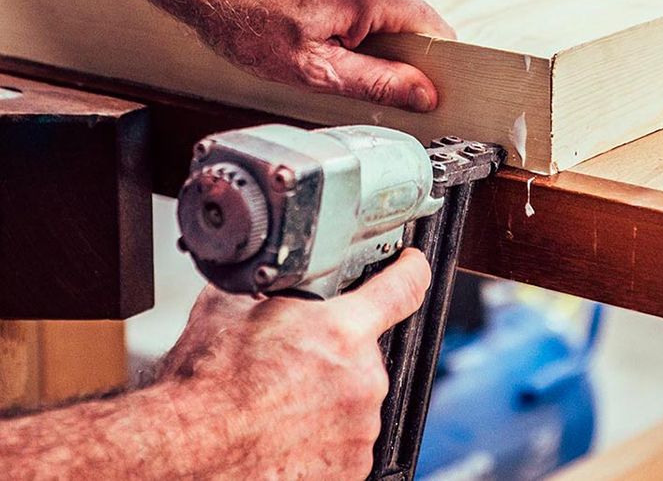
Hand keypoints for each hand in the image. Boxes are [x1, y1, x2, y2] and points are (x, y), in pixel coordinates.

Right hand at [156, 249, 431, 477]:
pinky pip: (347, 445)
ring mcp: (361, 428)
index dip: (410, 270)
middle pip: (364, 355)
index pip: (402, 288)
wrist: (185, 452)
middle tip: (289, 367)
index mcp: (342, 332)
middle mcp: (362, 379)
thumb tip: (268, 273)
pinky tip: (286, 436)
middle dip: (334, 355)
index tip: (412, 266)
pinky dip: (323, 441)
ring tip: (279, 407)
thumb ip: (268, 287)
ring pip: (355, 402)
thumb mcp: (229, 309)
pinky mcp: (352, 468)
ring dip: (328, 401)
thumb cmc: (203, 389)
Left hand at [177, 0, 454, 111]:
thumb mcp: (314, 70)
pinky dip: (359, 8)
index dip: (426, 70)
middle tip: (340, 61)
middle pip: (417, 23)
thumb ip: (378, 83)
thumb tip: (425, 94)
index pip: (438, 38)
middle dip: (390, 50)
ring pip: (397, 8)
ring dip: (371, 29)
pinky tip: (321, 13)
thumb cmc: (246, 18)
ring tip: (322, 33)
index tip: (403, 88)